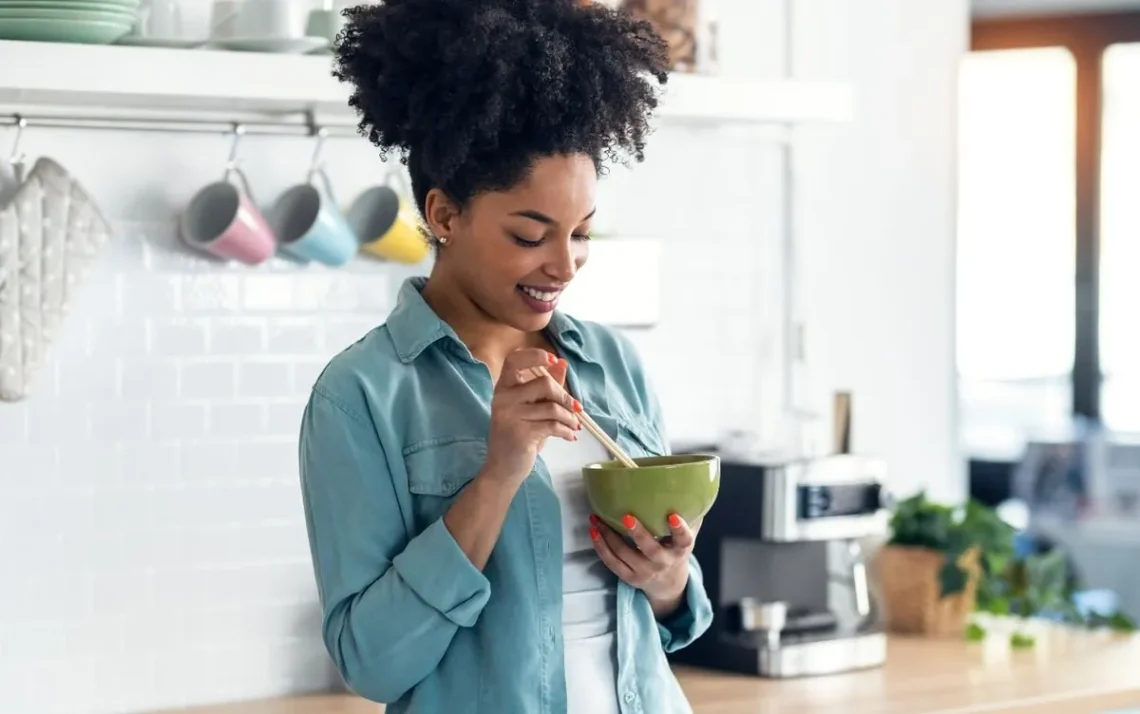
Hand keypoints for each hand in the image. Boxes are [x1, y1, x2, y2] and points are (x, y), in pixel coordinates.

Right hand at [482, 348, 580, 485]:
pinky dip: (566, 430)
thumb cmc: (520, 434)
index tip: (554, 360)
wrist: (504, 468)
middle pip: (543, 383)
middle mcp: (503, 398)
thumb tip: (562, 363)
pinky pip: (553, 425)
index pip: (514, 360)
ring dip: (569, 418)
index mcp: (504, 387)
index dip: (535, 355)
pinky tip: (570, 436)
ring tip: (574, 425)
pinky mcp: (520, 434)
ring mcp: (510, 416)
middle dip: (565, 396)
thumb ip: (545, 385)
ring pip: (552, 407)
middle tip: (576, 409)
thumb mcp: (532, 408)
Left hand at [589, 512, 700, 618]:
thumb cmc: (675, 550)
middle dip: (638, 533)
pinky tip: (593, 532)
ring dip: (608, 535)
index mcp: (680, 550)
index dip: (679, 529)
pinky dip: (600, 547)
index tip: (672, 516)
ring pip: (624, 554)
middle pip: (650, 549)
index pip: (684, 540)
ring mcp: (645, 572)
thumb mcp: (685, 537)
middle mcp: (663, 562)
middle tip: (626, 517)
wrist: (668, 584)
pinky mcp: (629, 577)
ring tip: (596, 518)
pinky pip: (611, 563)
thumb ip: (688, 517)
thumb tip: (688, 489)